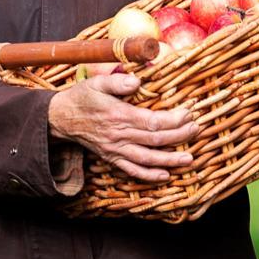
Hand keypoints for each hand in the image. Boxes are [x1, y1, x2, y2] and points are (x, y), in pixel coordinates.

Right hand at [46, 69, 196, 184]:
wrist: (61, 118)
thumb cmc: (82, 97)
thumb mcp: (96, 82)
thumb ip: (117, 82)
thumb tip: (137, 82)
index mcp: (117, 115)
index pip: (152, 121)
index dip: (173, 119)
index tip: (188, 113)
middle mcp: (118, 135)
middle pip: (155, 139)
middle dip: (179, 136)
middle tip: (196, 129)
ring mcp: (115, 149)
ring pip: (147, 159)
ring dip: (170, 160)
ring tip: (189, 158)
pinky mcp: (112, 158)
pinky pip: (132, 170)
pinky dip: (149, 176)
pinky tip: (165, 175)